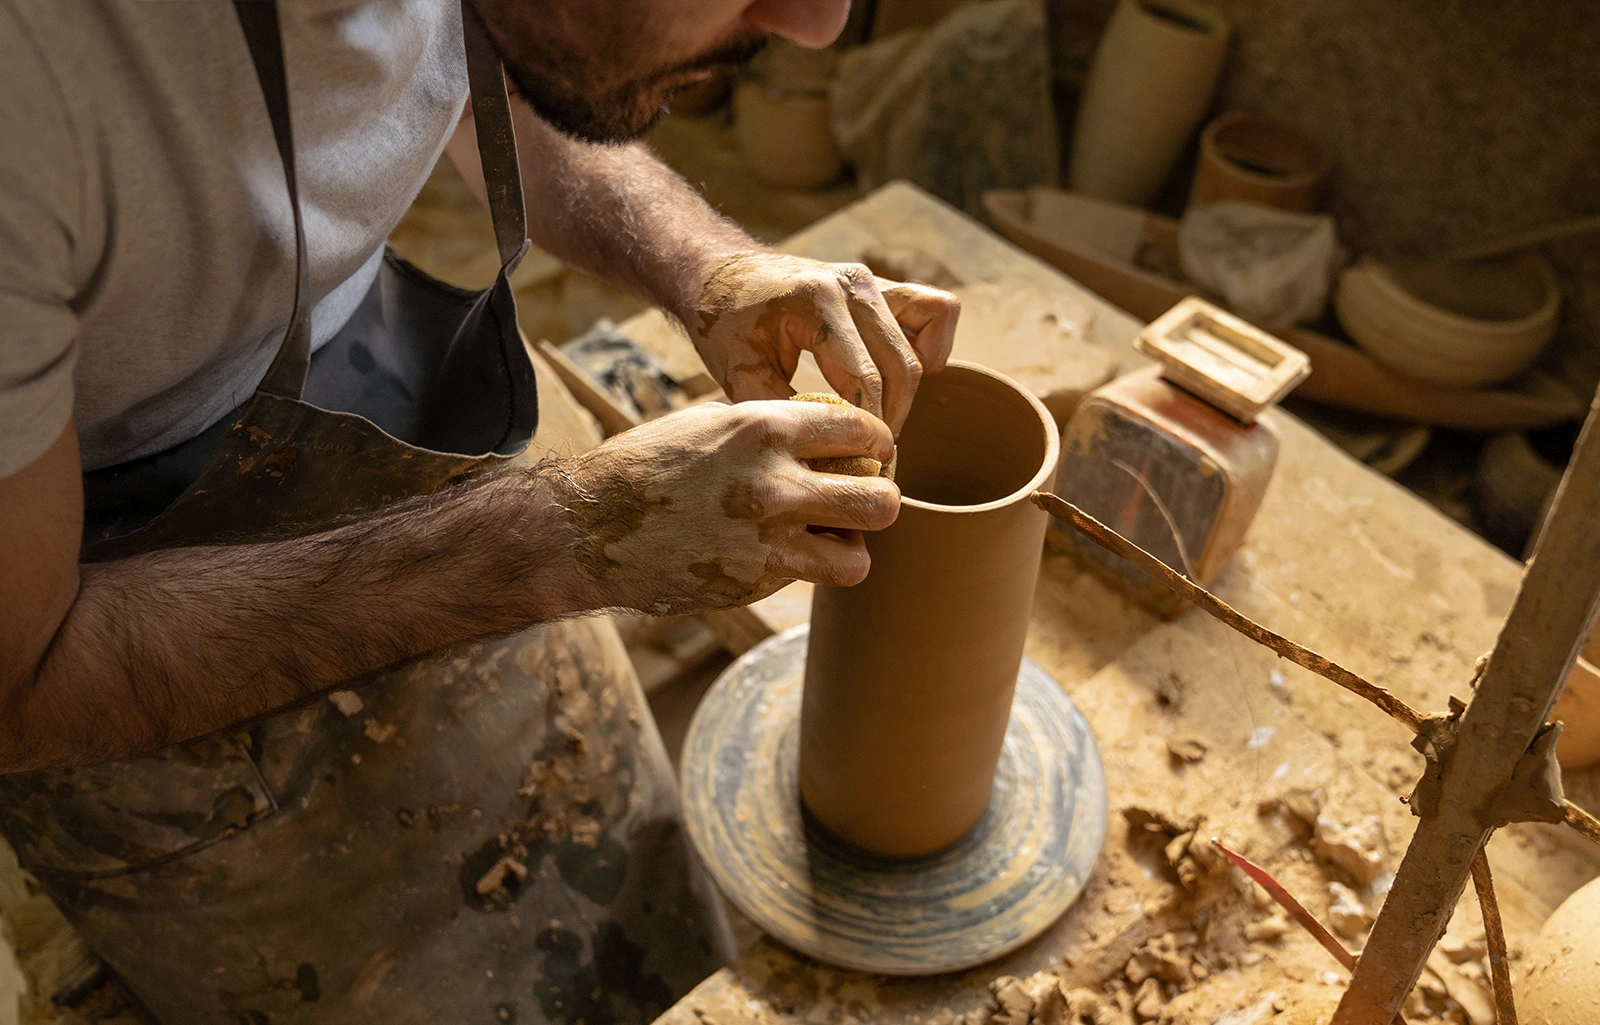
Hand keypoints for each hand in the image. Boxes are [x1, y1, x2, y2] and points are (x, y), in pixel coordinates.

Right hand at [552, 399, 898, 614]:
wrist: (589, 526)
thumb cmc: (646, 468)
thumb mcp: (709, 424)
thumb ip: (769, 430)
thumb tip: (823, 436)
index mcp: (763, 426)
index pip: (862, 429)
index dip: (877, 445)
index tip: (869, 455)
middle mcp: (773, 479)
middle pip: (881, 494)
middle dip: (879, 497)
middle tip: (860, 499)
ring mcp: (766, 535)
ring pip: (861, 549)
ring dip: (853, 544)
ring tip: (832, 535)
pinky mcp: (755, 579)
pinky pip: (819, 576)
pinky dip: (818, 569)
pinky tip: (795, 556)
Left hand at [690, 252, 959, 435]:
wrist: (722, 275)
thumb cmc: (726, 325)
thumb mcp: (738, 372)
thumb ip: (782, 411)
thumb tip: (825, 458)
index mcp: (816, 302)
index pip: (864, 379)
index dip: (867, 427)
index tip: (857, 461)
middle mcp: (853, 284)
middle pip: (901, 368)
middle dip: (890, 419)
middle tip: (868, 453)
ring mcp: (872, 281)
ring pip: (919, 349)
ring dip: (907, 394)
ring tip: (878, 421)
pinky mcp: (883, 285)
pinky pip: (936, 312)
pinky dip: (930, 348)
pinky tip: (900, 374)